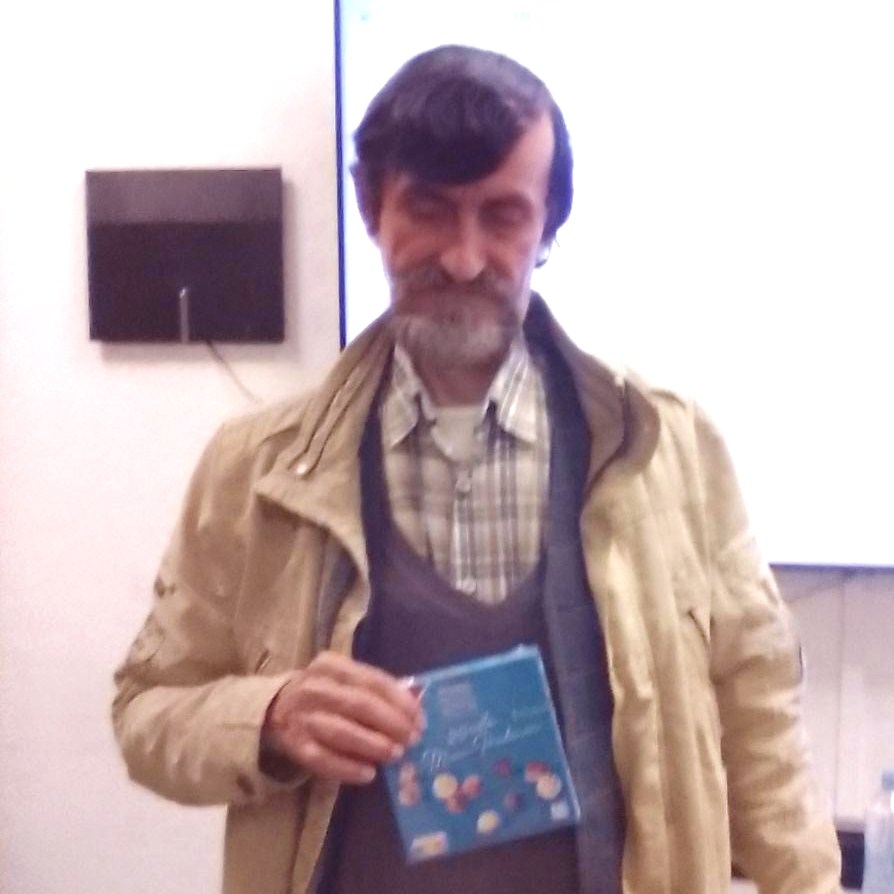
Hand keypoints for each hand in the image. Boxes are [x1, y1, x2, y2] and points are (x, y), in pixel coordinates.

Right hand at [261, 651, 422, 784]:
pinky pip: (323, 759)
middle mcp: (315, 687)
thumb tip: (417, 701)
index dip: (400, 701)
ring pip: (342, 732)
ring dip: (373, 745)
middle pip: (360, 705)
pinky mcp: (294, 745)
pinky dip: (348, 767)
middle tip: (412, 739)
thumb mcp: (345, 680)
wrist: (274, 710)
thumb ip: (376, 689)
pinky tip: (369, 774)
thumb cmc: (324, 695)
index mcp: (332, 665)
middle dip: (391, 723)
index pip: (372, 680)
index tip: (419, 718)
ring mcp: (302, 716)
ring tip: (396, 754)